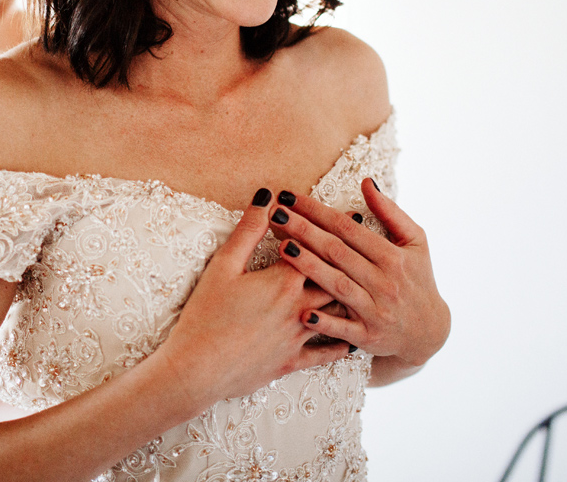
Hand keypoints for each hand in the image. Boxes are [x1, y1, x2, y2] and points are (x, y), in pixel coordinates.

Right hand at [153, 188, 353, 410]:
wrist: (198, 368)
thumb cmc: (206, 314)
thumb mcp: (223, 266)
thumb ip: (248, 231)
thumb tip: (267, 198)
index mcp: (283, 281)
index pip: (316, 248)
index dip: (333, 231)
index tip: (354, 218)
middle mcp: (298, 308)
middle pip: (334, 279)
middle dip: (350, 261)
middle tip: (368, 250)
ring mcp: (297, 338)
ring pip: (336, 314)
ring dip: (351, 299)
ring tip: (365, 287)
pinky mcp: (290, 363)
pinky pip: (325, 354)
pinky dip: (341, 344)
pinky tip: (352, 340)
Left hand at [268, 179, 449, 367]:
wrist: (429, 332)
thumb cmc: (418, 279)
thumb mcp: (416, 241)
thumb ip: (390, 212)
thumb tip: (366, 181)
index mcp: (393, 257)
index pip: (348, 227)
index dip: (317, 211)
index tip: (290, 197)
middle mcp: (384, 282)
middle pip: (337, 252)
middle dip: (304, 231)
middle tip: (276, 215)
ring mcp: (376, 310)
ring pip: (337, 285)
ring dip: (309, 267)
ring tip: (283, 247)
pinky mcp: (368, 337)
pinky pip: (343, 328)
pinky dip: (324, 321)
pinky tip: (303, 311)